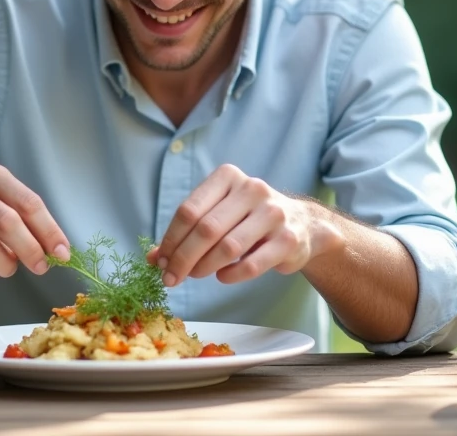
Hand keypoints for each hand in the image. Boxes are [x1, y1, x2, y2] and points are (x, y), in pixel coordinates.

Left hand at [148, 164, 328, 286]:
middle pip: (205, 229)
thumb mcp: (218, 215)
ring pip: (227, 247)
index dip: (170, 239)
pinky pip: (250, 264)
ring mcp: (273, 214)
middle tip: (170, 278)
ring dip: (204, 267)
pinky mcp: (288, 240)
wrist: (303, 225)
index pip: (189, 210)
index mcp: (228, 177)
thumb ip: (187, 232)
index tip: (160, 262)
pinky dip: (230, 276)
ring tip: (195, 275)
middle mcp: (253, 189)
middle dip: (183, 258)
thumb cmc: (249, 219)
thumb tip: (153, 259)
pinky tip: (222, 276)